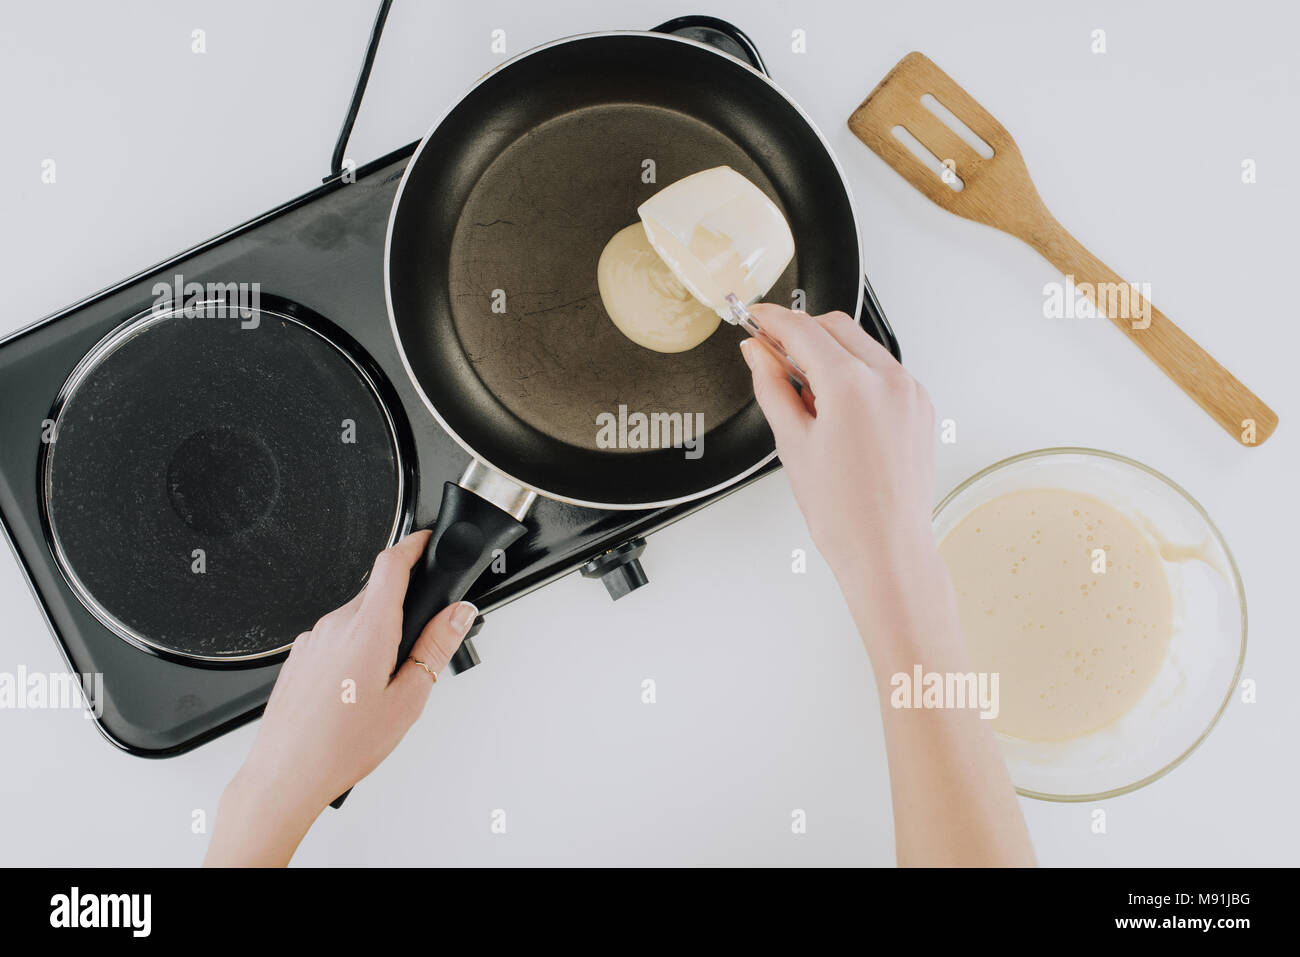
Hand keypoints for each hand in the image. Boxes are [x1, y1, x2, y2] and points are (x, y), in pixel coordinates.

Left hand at [204, 530, 475, 866]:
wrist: (284, 776)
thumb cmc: (339, 747)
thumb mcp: (407, 700)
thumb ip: (436, 648)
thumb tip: (458, 614)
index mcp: (367, 629)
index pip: (392, 563)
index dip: (414, 544)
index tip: (427, 541)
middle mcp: (334, 625)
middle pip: (377, 593)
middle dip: (401, 609)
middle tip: (416, 648)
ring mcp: (311, 640)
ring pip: (356, 619)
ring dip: (375, 635)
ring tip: (381, 686)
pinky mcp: (298, 656)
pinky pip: (334, 639)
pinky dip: (352, 652)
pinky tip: (354, 693)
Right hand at [740, 304, 935, 582]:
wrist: (886, 549)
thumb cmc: (844, 513)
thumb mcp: (792, 443)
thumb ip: (772, 386)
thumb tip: (758, 354)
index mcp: (852, 386)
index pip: (803, 330)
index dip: (772, 320)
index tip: (755, 319)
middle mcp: (888, 380)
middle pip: (836, 326)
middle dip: (801, 331)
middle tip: (772, 352)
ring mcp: (910, 391)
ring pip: (861, 344)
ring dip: (829, 351)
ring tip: (805, 392)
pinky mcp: (920, 405)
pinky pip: (883, 369)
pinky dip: (856, 372)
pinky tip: (835, 404)